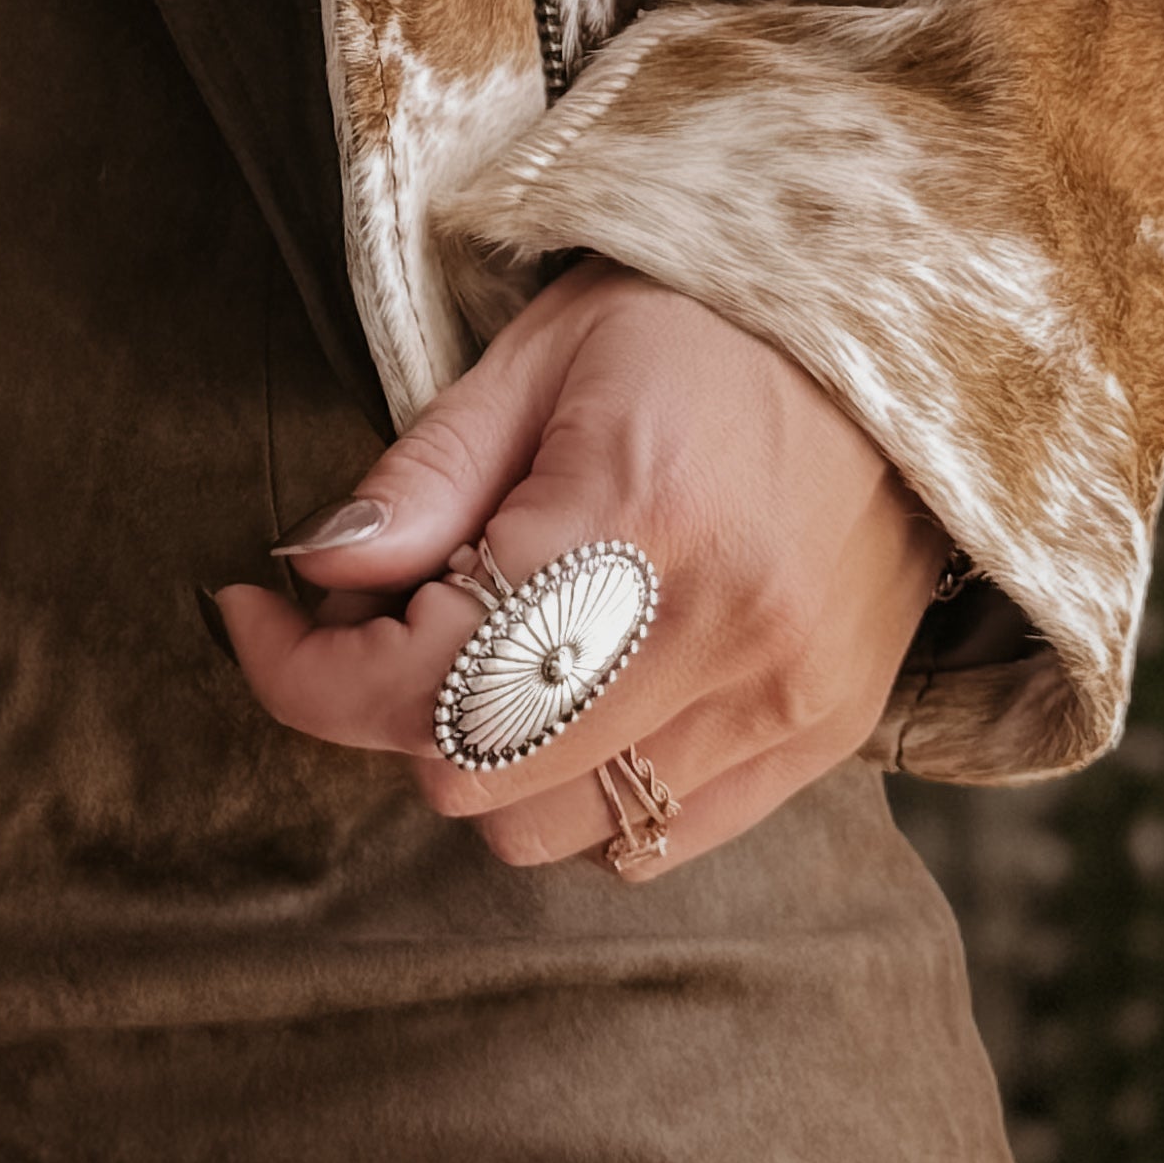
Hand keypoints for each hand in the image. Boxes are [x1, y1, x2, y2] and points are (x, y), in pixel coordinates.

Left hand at [210, 261, 948, 875]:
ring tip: (497, 642)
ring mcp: (784, 704)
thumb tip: (315, 573)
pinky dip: (580, 790)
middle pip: (472, 779)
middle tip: (391, 605)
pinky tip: (582, 687)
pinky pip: (650, 841)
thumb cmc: (708, 321)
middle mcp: (722, 634)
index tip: (254, 617)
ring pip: (553, 833)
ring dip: (483, 758)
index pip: (424, 684)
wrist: (909, 342)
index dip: (302, 673)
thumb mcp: (546, 352)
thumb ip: (425, 477)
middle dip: (389, 704)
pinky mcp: (822, 739)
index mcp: (639, 517)